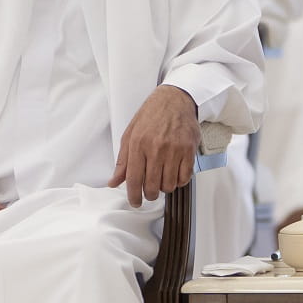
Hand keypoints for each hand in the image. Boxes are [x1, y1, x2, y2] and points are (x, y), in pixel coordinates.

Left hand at [111, 85, 198, 207]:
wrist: (175, 100)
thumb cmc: (151, 115)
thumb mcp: (130, 134)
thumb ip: (122, 160)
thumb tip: (114, 181)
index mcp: (138, 144)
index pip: (134, 179)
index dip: (133, 196)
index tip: (135, 202)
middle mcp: (156, 148)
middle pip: (152, 186)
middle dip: (150, 194)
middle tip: (150, 191)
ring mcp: (174, 150)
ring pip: (169, 185)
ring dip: (165, 187)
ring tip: (162, 178)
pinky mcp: (189, 150)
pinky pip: (184, 178)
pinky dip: (179, 181)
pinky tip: (174, 174)